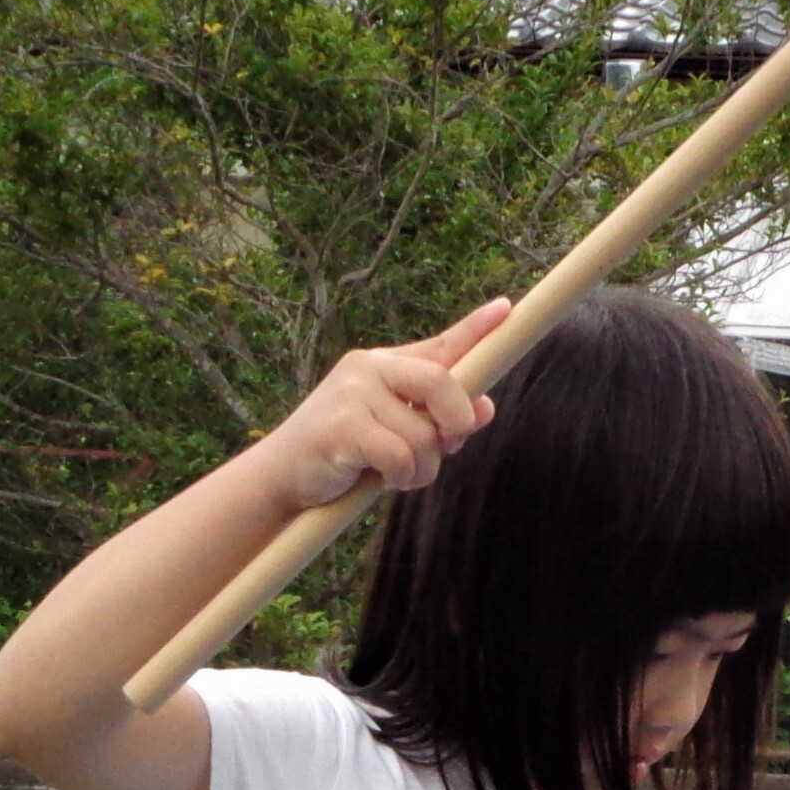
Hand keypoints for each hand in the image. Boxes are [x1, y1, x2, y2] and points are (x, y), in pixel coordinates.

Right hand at [266, 299, 509, 509]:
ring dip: (421, 469)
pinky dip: (400, 478)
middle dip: (457, 421)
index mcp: (383, 365)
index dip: (475, 330)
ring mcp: (352, 394)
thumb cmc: (343, 454)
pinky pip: (401, 456)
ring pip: (424, 434)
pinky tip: (378, 479)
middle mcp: (367, 368)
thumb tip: (487, 407)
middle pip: (441, 383)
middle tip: (451, 445)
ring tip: (393, 474)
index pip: (439, 345)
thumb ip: (436, 419)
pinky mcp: (343, 426)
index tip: (505, 309)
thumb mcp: (395, 433)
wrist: (283, 477)